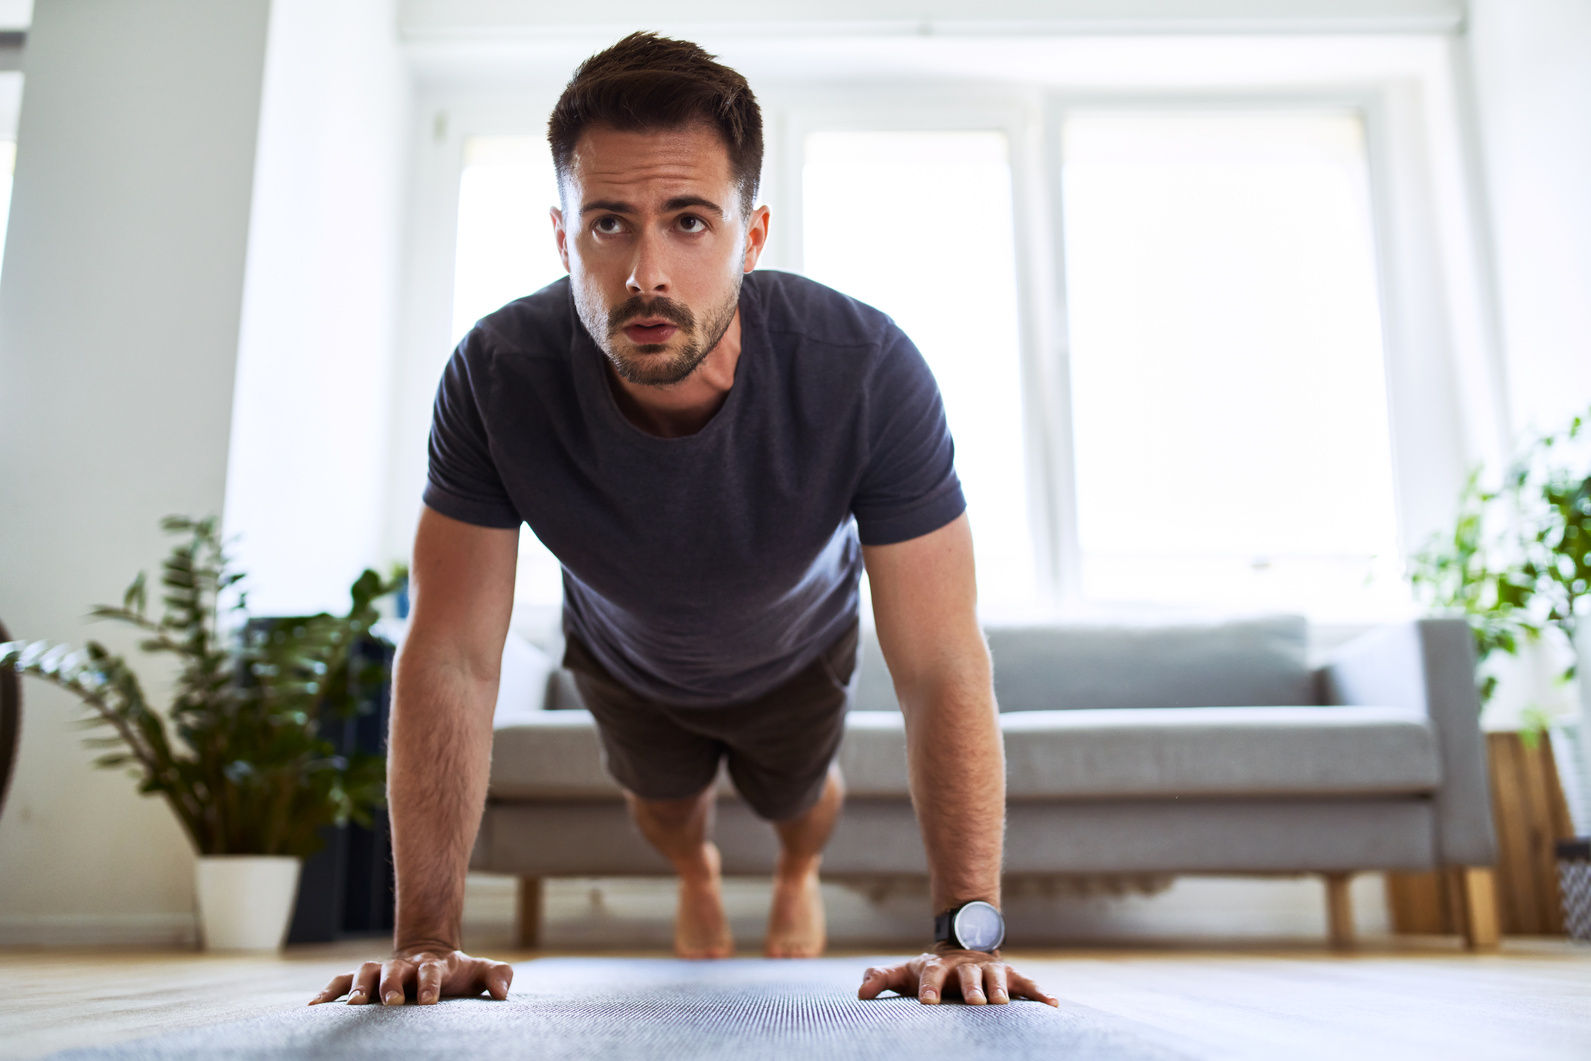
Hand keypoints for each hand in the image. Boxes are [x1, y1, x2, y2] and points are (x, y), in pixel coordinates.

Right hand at [308, 947, 512, 1005]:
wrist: (429, 957)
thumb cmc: (457, 974)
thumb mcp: (479, 971)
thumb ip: (497, 975)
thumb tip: (503, 991)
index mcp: (431, 966)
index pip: (431, 971)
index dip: (430, 983)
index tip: (428, 1001)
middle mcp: (402, 966)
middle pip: (394, 970)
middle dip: (391, 984)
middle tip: (391, 1002)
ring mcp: (381, 971)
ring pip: (365, 973)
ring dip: (357, 987)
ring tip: (352, 1006)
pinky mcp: (362, 980)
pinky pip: (340, 983)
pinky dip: (328, 992)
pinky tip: (314, 1008)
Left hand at [857, 949, 1058, 1006]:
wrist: (964, 948)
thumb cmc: (931, 972)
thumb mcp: (906, 973)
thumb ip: (884, 978)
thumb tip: (861, 992)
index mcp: (939, 966)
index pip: (932, 973)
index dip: (930, 987)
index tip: (927, 1003)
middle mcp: (966, 966)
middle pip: (969, 974)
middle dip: (972, 987)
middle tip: (975, 1003)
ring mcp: (990, 969)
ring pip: (997, 976)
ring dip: (1001, 989)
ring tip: (1003, 1003)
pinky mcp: (1011, 976)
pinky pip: (1027, 983)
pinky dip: (1039, 993)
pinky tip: (1052, 1005)